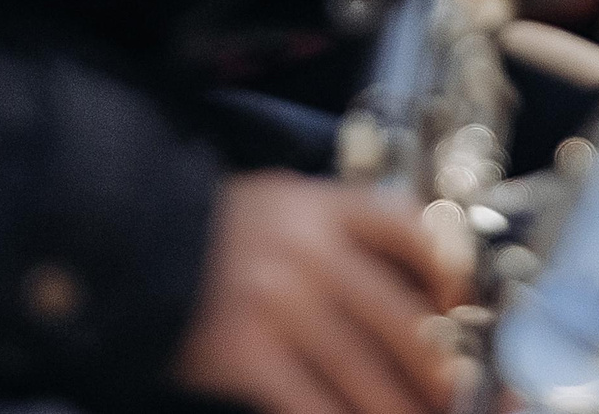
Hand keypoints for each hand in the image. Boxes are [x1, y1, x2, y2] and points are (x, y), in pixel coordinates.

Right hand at [174, 170, 467, 413]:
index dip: (451, 272)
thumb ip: (345, 232)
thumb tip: (418, 289)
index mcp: (323, 207)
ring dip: (397, 407)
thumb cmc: (224, 231)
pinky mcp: (245, 354)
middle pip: (398, 317)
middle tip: (458, 392)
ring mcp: (276, 305)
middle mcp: (307, 252)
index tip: (466, 308)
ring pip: (362, 372)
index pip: (411, 228)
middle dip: (438, 365)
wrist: (132, 241)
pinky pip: (310, 402)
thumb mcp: (288, 205)